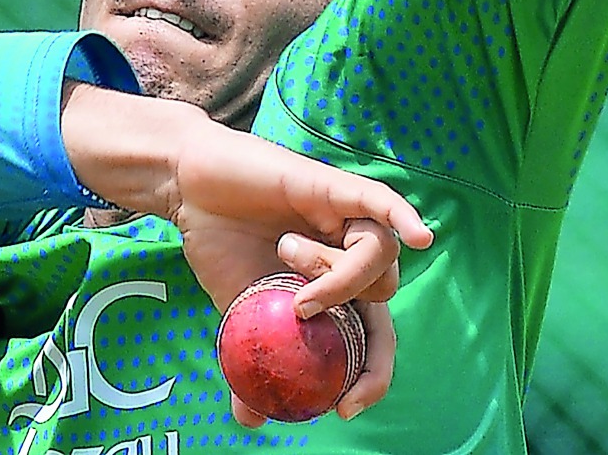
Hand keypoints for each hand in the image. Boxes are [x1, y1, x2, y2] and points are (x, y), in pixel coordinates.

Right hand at [60, 83, 432, 424]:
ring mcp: (343, 218)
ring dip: (337, 270)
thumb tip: (251, 419)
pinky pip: (381, 203)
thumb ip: (251, 361)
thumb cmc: (219, 244)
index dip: (371, 375)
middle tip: (302, 312)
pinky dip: (404, 218)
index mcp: (332, 286)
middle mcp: (346, 252)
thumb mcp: (237, 313)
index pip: (374, 336)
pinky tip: (419, 235)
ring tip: (286, 256)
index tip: (346, 407)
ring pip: (379, 255)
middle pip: (383, 292)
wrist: (188, 190)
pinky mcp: (332, 187)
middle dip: (348, 311)